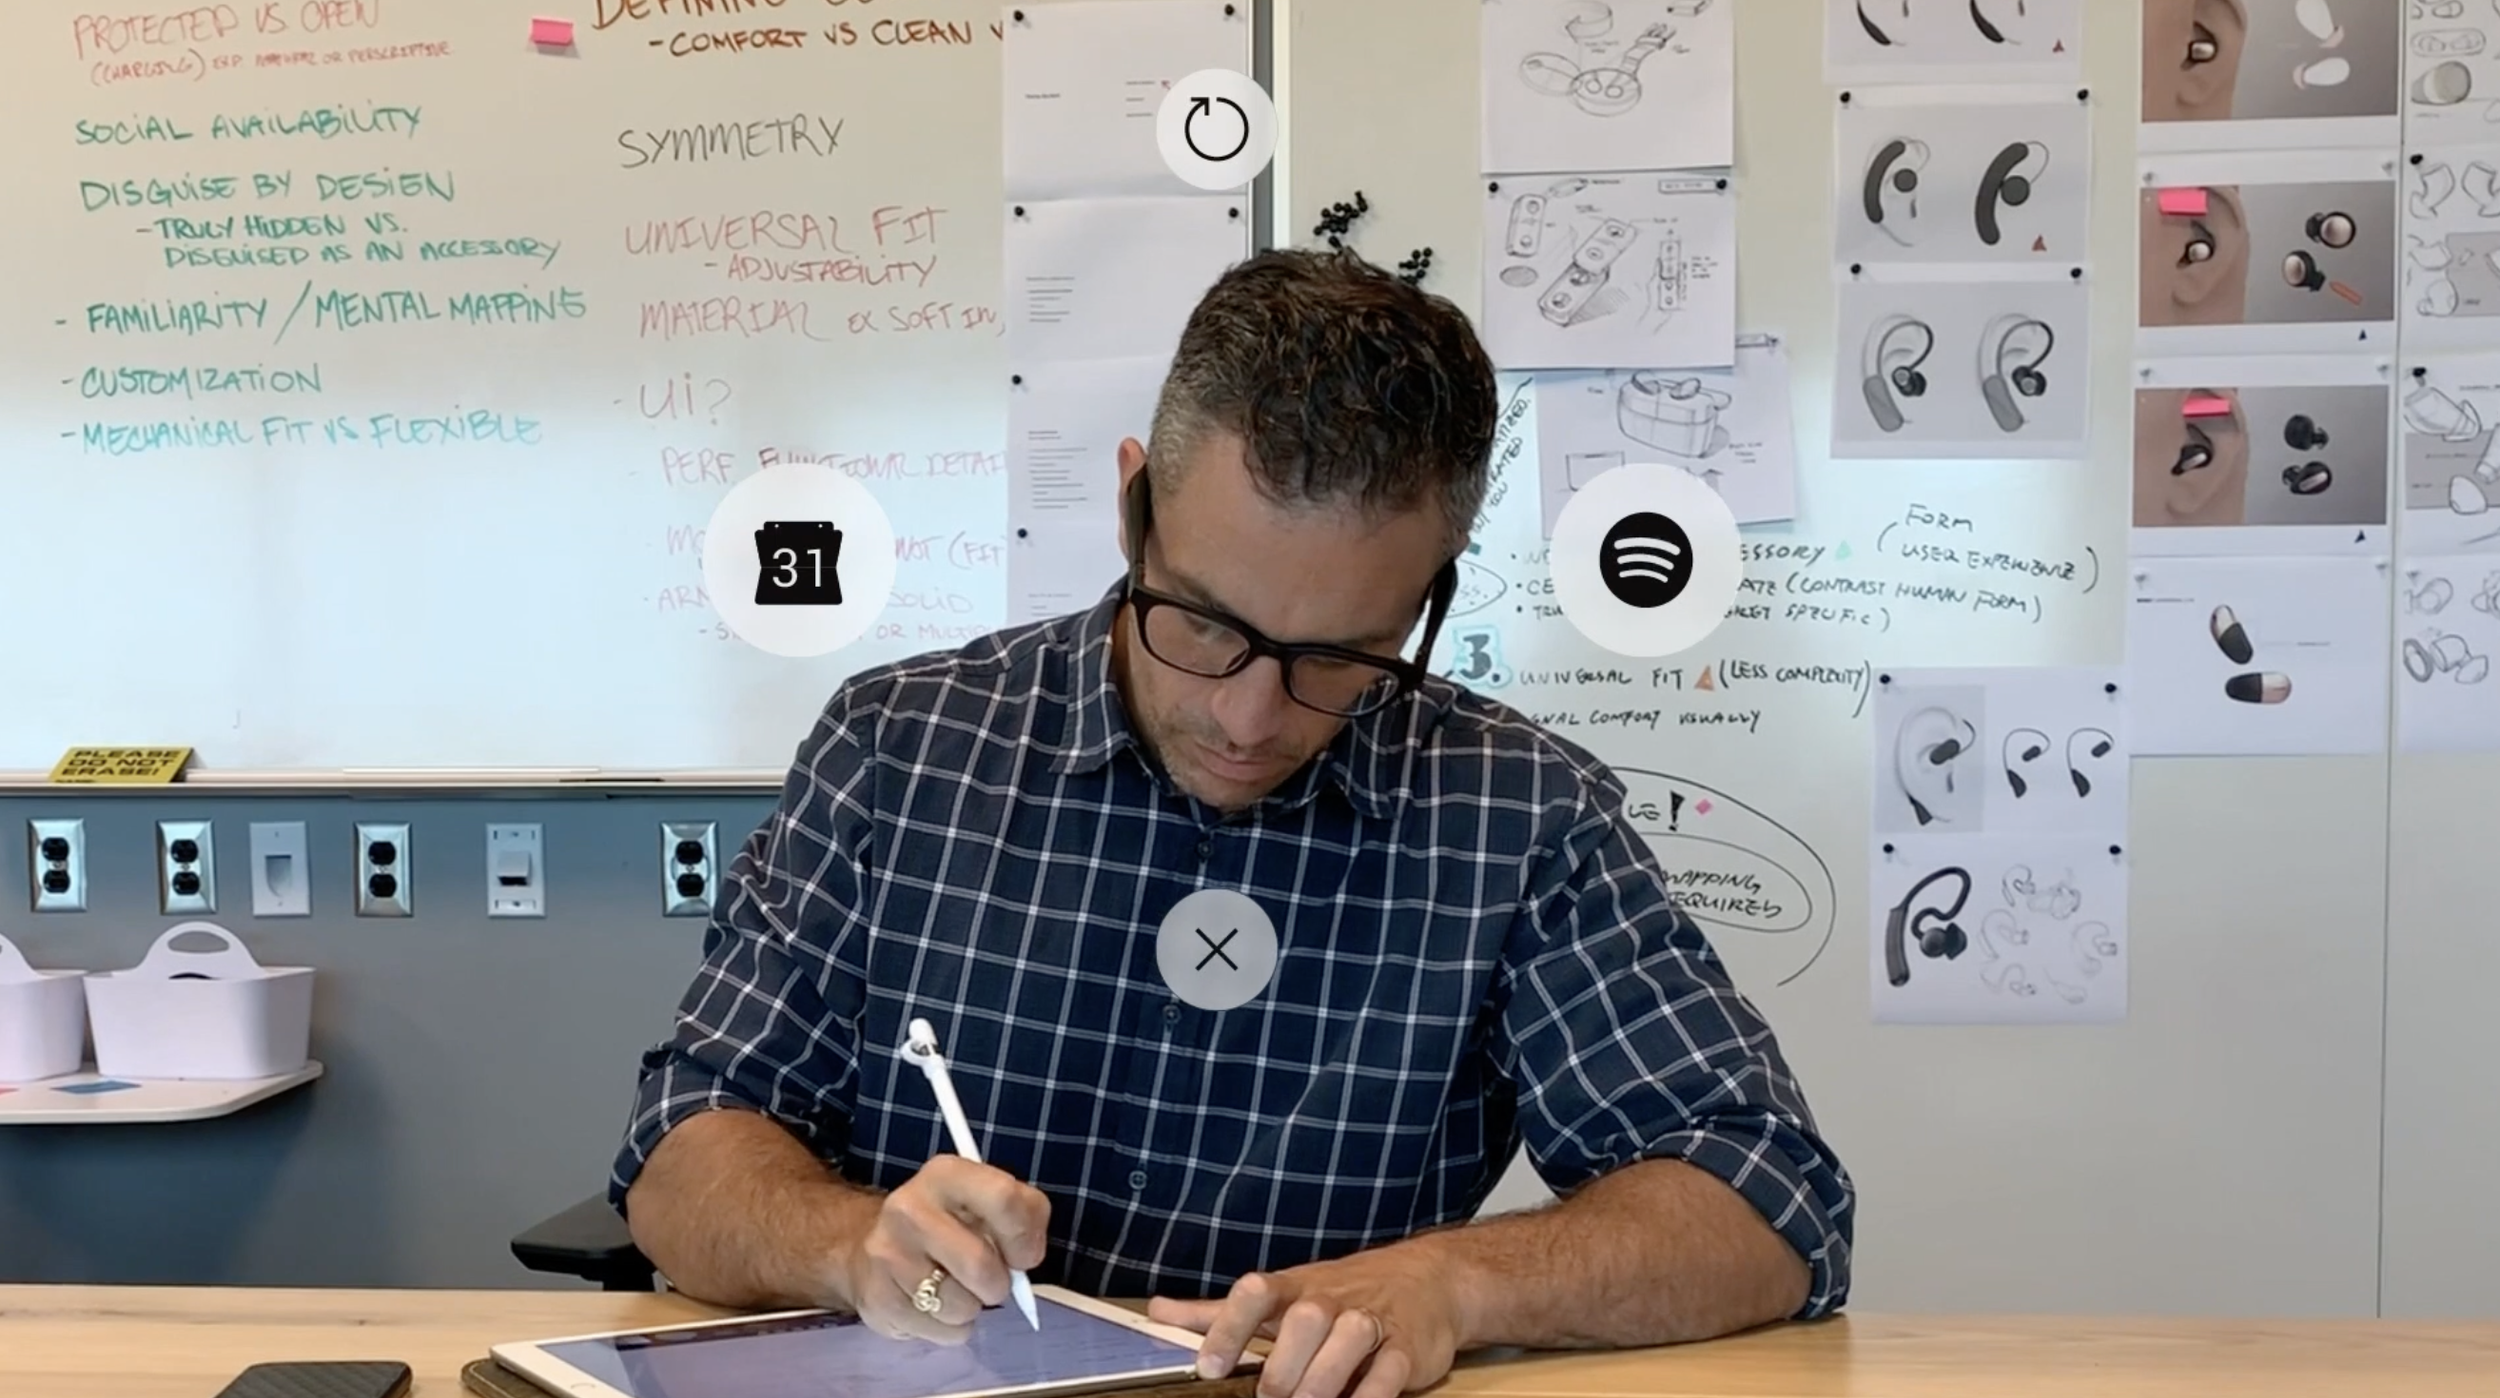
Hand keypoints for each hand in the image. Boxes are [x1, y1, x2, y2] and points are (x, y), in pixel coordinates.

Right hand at [837, 1154, 1048, 1343]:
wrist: (873, 1245)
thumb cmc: (949, 1224)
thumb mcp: (987, 1202)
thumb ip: (1023, 1215)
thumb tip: (1028, 1256)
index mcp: (946, 1174)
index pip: (1003, 1198)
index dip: (1024, 1236)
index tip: (1024, 1256)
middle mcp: (910, 1207)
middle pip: (981, 1266)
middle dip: (998, 1285)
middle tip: (989, 1280)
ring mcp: (889, 1254)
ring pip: (962, 1307)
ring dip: (972, 1308)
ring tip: (956, 1289)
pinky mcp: (878, 1298)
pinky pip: (942, 1332)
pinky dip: (951, 1327)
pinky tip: (933, 1305)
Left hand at [1146, 1248, 1463, 1397]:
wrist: (1426, 1279)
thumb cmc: (1339, 1293)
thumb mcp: (1278, 1296)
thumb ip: (1218, 1312)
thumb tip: (1156, 1312)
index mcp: (1293, 1289)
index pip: (1256, 1293)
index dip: (1229, 1328)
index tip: (1209, 1368)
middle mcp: (1331, 1301)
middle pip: (1306, 1319)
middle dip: (1284, 1366)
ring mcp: (1371, 1322)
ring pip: (1349, 1339)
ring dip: (1324, 1380)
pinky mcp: (1406, 1348)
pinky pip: (1389, 1372)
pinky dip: (1370, 1396)